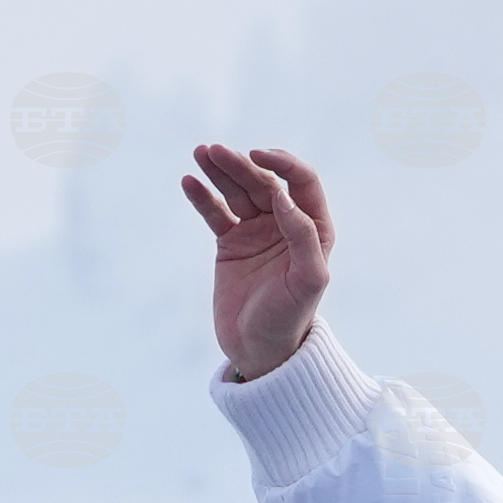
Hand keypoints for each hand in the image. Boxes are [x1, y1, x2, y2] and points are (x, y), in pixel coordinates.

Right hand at [182, 141, 335, 382]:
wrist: (258, 351)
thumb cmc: (289, 319)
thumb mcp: (307, 281)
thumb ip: (302, 236)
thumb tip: (282, 195)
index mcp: (313, 230)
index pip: (302, 182)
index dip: (283, 163)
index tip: (258, 156)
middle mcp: (285, 225)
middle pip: (264, 181)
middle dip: (240, 164)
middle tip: (215, 151)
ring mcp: (256, 232)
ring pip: (237, 191)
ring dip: (220, 170)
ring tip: (200, 153)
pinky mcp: (231, 243)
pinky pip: (215, 212)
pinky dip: (202, 196)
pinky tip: (189, 182)